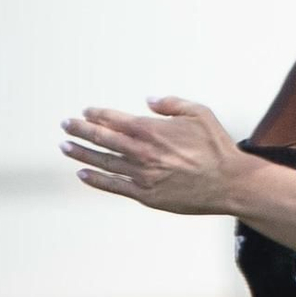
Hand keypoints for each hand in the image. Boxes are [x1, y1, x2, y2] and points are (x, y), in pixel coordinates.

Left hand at [61, 97, 244, 214]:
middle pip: (103, 139)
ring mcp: (142, 175)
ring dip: (82, 153)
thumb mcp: (200, 114)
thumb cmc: (217, 148)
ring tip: (65, 146)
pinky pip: (114, 186)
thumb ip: (172, 104)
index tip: (86, 112)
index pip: (115, 120)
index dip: (98, 115)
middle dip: (81, 130)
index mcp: (153, 130)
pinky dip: (96, 179)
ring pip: (103, 162)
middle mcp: (143, 152)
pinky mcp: (146, 195)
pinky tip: (82, 173)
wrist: (230, 183)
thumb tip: (149, 101)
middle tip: (66, 125)